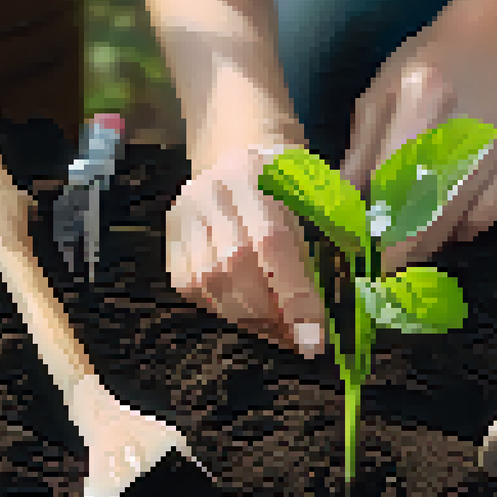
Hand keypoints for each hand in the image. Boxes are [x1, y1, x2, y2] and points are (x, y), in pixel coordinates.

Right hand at [167, 141, 328, 356]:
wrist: (234, 155)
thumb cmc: (284, 182)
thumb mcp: (313, 195)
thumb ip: (323, 239)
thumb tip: (326, 307)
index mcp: (254, 174)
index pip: (272, 243)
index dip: (294, 297)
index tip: (314, 341)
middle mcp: (211, 193)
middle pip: (236, 268)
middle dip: (272, 314)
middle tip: (298, 335)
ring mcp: (184, 216)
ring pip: (210, 284)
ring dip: (250, 318)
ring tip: (277, 326)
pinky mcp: (171, 239)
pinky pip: (194, 290)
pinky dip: (225, 309)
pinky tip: (248, 308)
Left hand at [341, 23, 496, 273]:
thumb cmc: (427, 63)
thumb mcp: (379, 98)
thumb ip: (359, 156)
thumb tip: (339, 210)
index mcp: (421, 109)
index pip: (386, 190)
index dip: (365, 232)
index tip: (348, 248)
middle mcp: (462, 142)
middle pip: (417, 224)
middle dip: (386, 251)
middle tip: (367, 254)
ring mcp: (491, 164)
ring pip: (443, 233)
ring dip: (413, 245)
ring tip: (394, 236)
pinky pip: (475, 226)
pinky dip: (450, 232)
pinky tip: (435, 218)